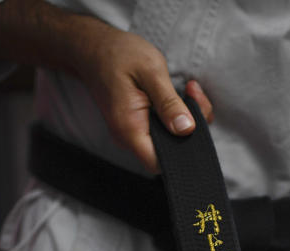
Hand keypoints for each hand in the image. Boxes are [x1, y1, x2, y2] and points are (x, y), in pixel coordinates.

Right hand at [72, 22, 213, 172]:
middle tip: (194, 94)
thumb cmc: (119, 55)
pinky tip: (182, 93)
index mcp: (130, 129)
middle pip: (169, 152)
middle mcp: (129, 137)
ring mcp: (132, 133)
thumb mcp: (150, 71)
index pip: (160, 163)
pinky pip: (164, 129)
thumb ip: (168, 103)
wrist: (93, 48)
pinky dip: (178, 114)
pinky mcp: (138, 125)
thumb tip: (186, 129)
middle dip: (191, 128)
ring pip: (169, 140)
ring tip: (189, 89)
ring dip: (187, 117)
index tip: (196, 122)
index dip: (183, 152)